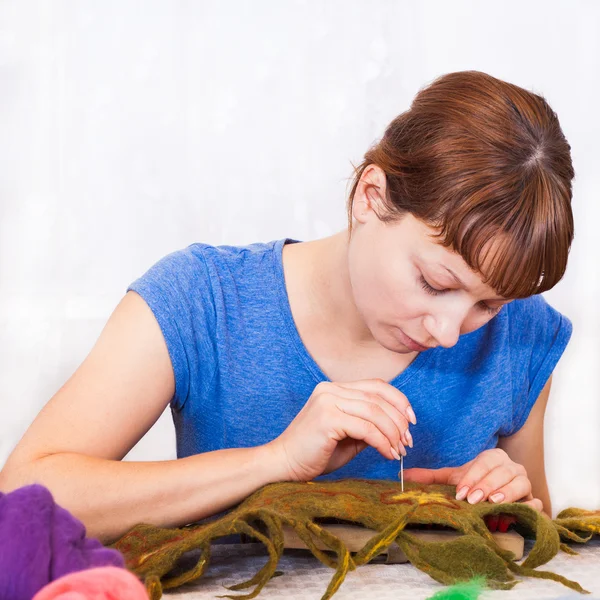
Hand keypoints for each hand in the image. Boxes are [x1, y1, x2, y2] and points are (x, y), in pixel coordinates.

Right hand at [266, 379, 416, 481]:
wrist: (283, 465)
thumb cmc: (314, 453)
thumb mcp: (347, 436)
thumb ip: (368, 425)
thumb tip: (397, 428)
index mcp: (334, 389)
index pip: (376, 386)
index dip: (399, 401)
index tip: (411, 421)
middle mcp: (331, 389)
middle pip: (379, 398)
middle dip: (399, 421)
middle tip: (408, 442)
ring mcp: (328, 401)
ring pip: (375, 412)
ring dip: (393, 433)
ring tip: (399, 451)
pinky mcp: (328, 418)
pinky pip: (366, 428)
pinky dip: (382, 442)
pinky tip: (388, 454)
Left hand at [402, 448, 543, 511]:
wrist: (501, 497)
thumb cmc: (477, 485)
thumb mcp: (455, 479)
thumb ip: (431, 477)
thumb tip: (403, 474)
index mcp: (492, 458)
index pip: (484, 463)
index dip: (473, 477)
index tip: (461, 492)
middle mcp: (511, 466)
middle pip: (502, 471)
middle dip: (486, 485)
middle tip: (473, 499)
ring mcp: (525, 482)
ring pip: (521, 483)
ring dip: (507, 493)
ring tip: (493, 503)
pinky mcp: (534, 500)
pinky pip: (536, 503)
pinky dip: (528, 507)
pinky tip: (517, 512)